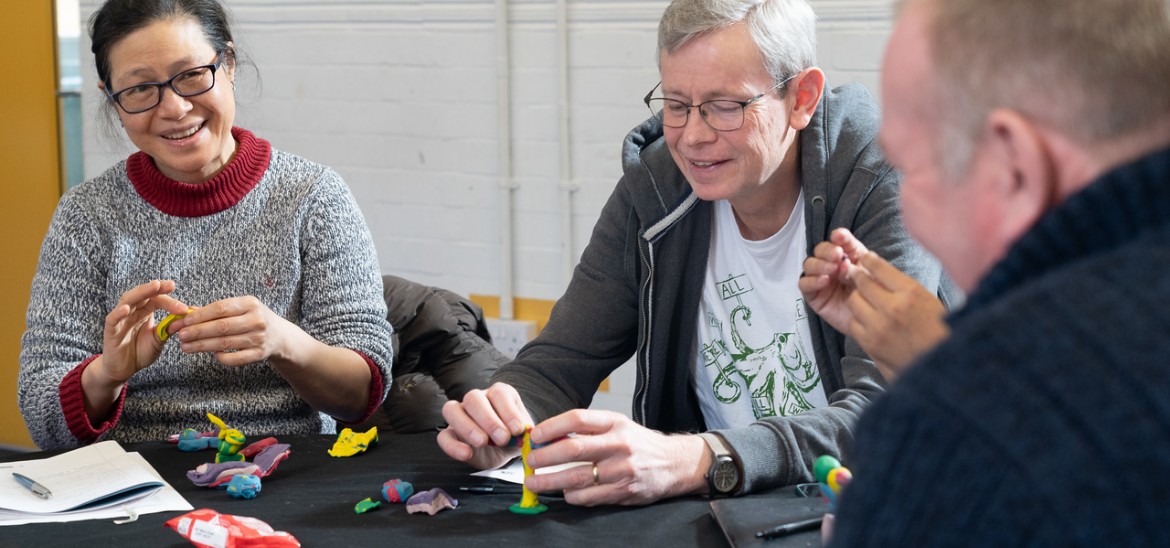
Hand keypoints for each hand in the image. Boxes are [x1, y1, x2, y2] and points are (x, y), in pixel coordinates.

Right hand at [99, 280, 189, 383]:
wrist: (124, 369)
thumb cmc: (140, 352)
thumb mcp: (158, 340)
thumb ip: (168, 329)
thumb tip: (185, 318)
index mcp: (145, 312)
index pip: (157, 300)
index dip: (170, 301)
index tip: (184, 306)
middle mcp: (132, 311)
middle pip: (143, 295)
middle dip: (156, 289)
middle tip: (170, 285)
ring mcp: (120, 319)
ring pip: (128, 300)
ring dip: (141, 292)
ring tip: (154, 286)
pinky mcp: (110, 330)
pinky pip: (113, 319)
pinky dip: (119, 313)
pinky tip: (127, 308)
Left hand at [167, 296, 308, 366]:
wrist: (280, 336)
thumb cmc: (253, 319)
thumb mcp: (241, 308)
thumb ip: (215, 310)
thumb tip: (186, 313)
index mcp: (251, 304)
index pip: (220, 308)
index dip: (199, 316)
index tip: (182, 321)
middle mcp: (257, 320)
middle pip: (221, 327)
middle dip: (197, 332)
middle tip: (180, 335)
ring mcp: (259, 338)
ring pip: (224, 343)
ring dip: (202, 346)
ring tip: (185, 347)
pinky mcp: (260, 354)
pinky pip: (235, 359)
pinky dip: (221, 357)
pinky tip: (210, 354)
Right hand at [437, 383, 530, 469]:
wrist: (503, 452)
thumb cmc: (513, 437)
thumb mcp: (523, 434)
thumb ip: (524, 432)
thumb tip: (528, 432)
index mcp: (498, 394)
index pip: (499, 393)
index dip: (508, 410)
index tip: (518, 430)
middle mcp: (477, 399)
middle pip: (473, 398)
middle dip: (488, 419)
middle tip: (502, 438)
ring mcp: (460, 414)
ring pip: (452, 410)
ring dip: (468, 427)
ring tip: (483, 443)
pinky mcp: (450, 434)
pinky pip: (443, 436)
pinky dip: (453, 446)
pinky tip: (467, 454)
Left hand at [523, 409, 706, 505]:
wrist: (675, 463)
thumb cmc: (639, 443)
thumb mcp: (618, 426)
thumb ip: (589, 430)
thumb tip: (550, 437)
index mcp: (615, 423)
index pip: (578, 419)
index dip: (552, 427)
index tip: (534, 436)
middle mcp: (619, 444)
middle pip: (573, 449)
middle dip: (545, 456)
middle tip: (529, 461)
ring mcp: (622, 470)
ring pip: (577, 477)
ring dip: (550, 481)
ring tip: (534, 482)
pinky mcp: (624, 491)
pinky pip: (589, 496)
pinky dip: (572, 495)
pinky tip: (564, 492)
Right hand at [799, 228, 869, 332]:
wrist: (873, 322)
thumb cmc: (873, 296)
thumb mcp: (871, 274)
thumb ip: (859, 259)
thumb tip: (843, 252)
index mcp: (847, 256)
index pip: (838, 241)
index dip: (838, 237)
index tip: (840, 237)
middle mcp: (830, 265)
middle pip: (820, 250)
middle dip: (827, 250)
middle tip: (837, 255)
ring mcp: (820, 279)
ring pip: (809, 264)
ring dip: (820, 264)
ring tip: (832, 270)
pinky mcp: (813, 295)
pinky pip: (804, 284)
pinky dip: (812, 280)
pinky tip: (824, 281)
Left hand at [846, 252, 948, 378]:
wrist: (943, 364)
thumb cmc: (938, 329)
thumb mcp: (927, 298)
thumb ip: (901, 284)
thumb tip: (875, 267)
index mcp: (911, 292)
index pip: (879, 267)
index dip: (868, 260)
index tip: (864, 258)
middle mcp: (893, 307)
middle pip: (862, 282)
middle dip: (857, 276)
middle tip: (855, 274)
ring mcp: (879, 326)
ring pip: (853, 301)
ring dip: (857, 298)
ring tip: (864, 299)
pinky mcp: (871, 343)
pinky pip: (853, 322)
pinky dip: (857, 319)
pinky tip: (866, 319)